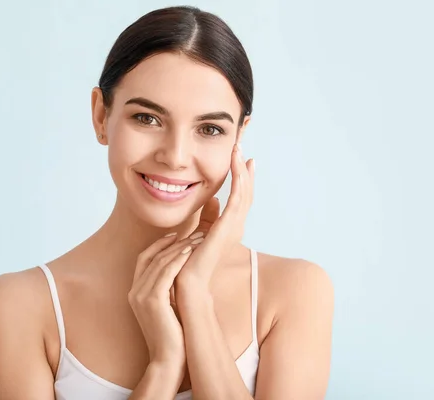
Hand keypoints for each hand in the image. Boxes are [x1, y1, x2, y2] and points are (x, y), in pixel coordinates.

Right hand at [127, 234, 202, 365]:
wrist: (169, 359)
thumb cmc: (173, 334)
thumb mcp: (168, 306)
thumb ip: (169, 288)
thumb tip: (183, 270)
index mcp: (136, 291)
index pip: (144, 258)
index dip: (159, 244)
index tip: (176, 234)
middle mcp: (134, 291)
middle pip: (152, 256)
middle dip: (174, 242)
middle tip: (194, 232)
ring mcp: (140, 296)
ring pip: (159, 261)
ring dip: (179, 247)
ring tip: (198, 238)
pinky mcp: (152, 301)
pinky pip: (165, 273)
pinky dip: (177, 259)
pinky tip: (189, 251)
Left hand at [176, 143, 254, 287]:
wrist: (189, 285)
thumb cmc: (190, 264)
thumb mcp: (200, 234)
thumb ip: (207, 217)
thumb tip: (212, 199)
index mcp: (229, 228)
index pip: (239, 198)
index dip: (241, 179)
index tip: (240, 159)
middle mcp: (235, 227)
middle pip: (245, 193)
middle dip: (244, 170)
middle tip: (241, 148)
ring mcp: (234, 227)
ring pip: (243, 193)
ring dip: (242, 171)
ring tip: (239, 151)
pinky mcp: (228, 227)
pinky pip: (238, 199)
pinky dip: (239, 182)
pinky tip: (237, 167)